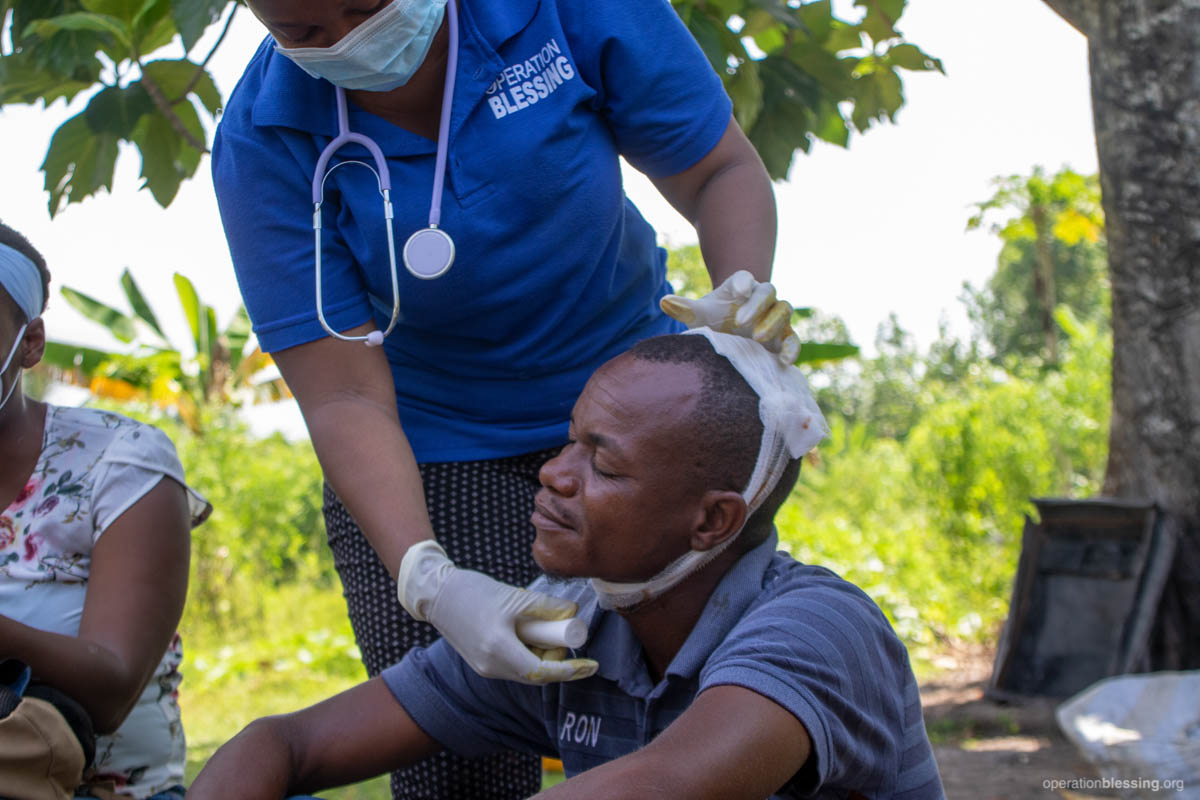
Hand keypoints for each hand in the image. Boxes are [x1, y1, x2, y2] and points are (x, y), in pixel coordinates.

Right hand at [397, 542, 597, 683]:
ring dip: (541, 652)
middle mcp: (491, 666)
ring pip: (525, 668)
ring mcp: (485, 667)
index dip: (571, 671)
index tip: (591, 665)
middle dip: (556, 656)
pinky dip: (527, 650)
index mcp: (499, 650)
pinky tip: (526, 628)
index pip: (543, 672)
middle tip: (561, 629)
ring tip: (539, 622)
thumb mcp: (515, 597)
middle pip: (536, 673)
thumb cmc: (473, 591)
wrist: (436, 593)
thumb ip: (547, 607)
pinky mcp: (481, 662)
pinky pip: (513, 663)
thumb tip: (572, 614)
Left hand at [660, 270, 800, 364]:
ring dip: (773, 323)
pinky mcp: (784, 337)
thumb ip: (684, 307)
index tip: (738, 291)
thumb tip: (664, 301)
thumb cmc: (714, 318)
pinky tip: (783, 361)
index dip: (742, 282)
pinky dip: (793, 348)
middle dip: (756, 305)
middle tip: (740, 322)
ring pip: (783, 311)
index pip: (744, 277)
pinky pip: (794, 339)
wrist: (731, 333)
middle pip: (768, 292)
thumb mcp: (699, 314)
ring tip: (757, 338)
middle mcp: (761, 298)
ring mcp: (775, 317)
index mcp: (741, 286)